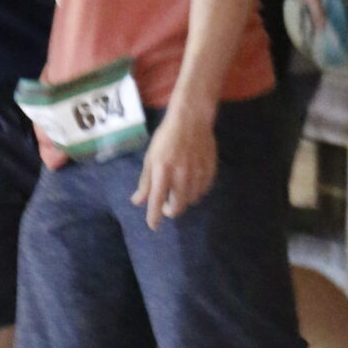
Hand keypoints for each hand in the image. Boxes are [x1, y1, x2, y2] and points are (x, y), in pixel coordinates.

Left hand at [132, 100, 216, 229]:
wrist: (191, 120)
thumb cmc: (166, 138)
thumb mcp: (150, 158)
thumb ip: (145, 182)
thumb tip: (138, 201)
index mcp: (162, 171)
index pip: (157, 202)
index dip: (154, 218)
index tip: (153, 226)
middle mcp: (181, 175)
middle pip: (177, 207)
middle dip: (170, 210)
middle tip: (166, 204)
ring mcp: (197, 174)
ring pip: (191, 200)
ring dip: (183, 199)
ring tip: (178, 188)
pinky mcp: (209, 171)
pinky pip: (202, 191)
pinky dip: (195, 191)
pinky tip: (191, 182)